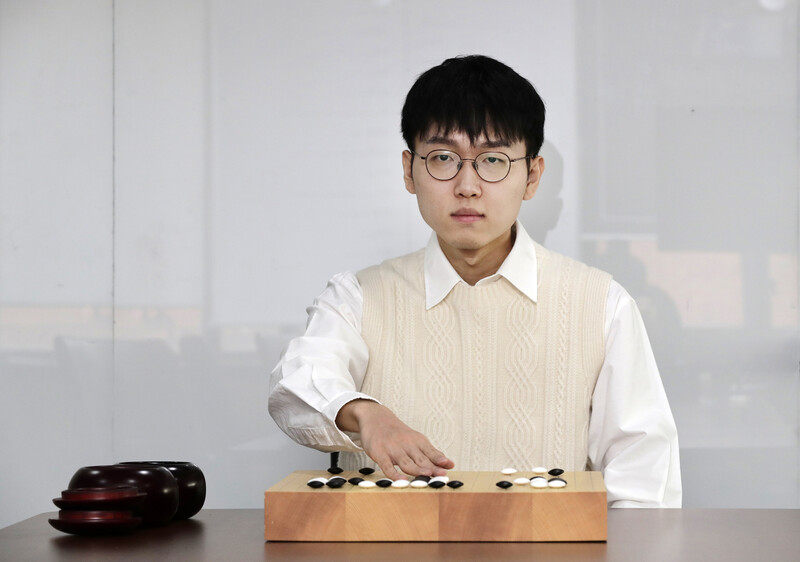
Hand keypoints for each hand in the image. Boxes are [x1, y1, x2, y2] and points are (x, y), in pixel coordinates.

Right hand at [335, 399, 453, 479]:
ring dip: (417, 469)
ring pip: (406, 463)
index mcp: (417, 441)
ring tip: (426, 475)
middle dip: (431, 467)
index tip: (449, 467)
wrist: (376, 418)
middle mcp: (406, 444)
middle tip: (441, 475)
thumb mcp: (416, 440)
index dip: (440, 460)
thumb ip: (432, 454)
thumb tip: (450, 465)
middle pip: (421, 459)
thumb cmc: (399, 434)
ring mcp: (393, 449)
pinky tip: (402, 479)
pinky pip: (387, 466)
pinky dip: (395, 474)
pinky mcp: (380, 454)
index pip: (431, 452)